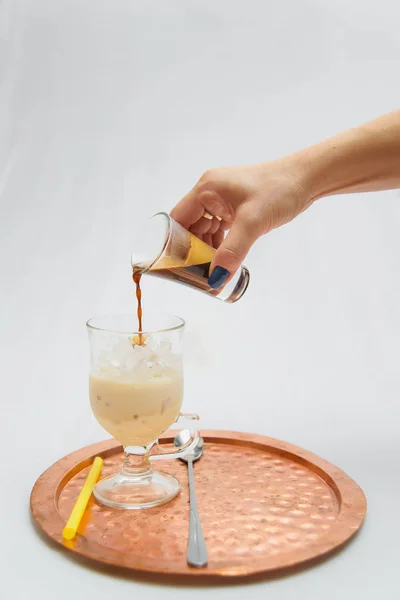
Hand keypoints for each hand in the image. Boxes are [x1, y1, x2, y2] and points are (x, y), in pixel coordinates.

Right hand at [170, 158, 311, 287]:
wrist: (307, 178)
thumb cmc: (280, 189)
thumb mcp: (253, 222)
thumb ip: (232, 251)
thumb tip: (216, 278)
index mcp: (207, 189)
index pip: (178, 219)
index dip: (176, 243)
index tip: (180, 266)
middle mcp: (210, 192)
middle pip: (190, 226)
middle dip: (194, 250)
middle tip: (199, 274)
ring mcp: (222, 199)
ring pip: (205, 229)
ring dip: (208, 249)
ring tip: (213, 270)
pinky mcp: (235, 206)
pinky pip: (219, 228)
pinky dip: (220, 244)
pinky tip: (225, 258)